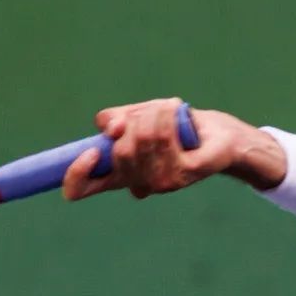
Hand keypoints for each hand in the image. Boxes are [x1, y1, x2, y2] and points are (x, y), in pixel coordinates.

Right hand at [62, 98, 283, 200]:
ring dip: (151, 114)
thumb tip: (109, 129)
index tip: (88, 152)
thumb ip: (114, 120)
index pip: (80, 189)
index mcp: (120, 174)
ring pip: (140, 141)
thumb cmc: (177, 127)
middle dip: (130, 122)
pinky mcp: (186, 173)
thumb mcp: (137, 117)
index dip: (76, 174)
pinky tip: (175, 107)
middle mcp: (139, 184)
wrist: (219, 133)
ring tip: (166, 106)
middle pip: (118, 153)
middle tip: (148, 112)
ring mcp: (163, 182)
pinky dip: (165, 115)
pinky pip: (164, 138)